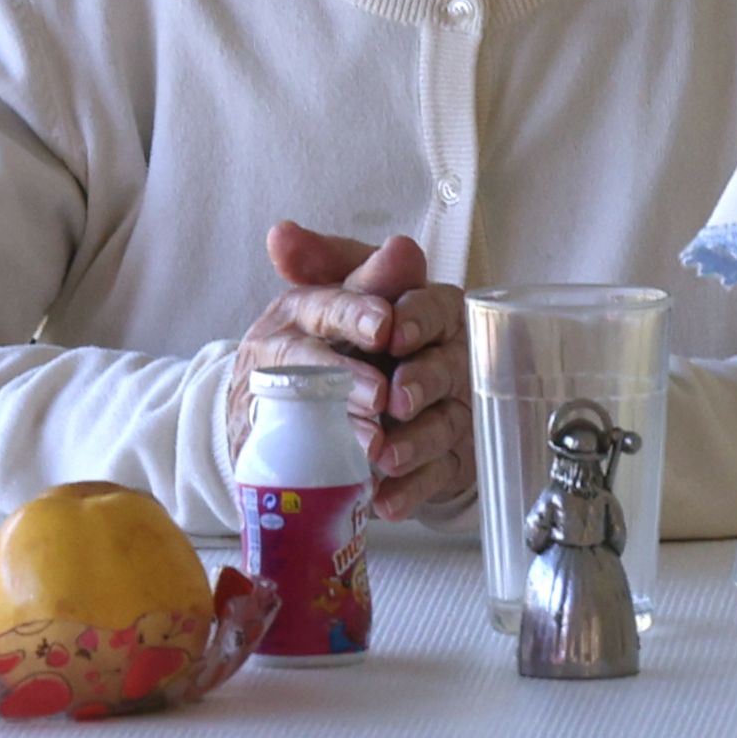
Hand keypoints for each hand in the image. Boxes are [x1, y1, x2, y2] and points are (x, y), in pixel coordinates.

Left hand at [229, 223, 475, 518]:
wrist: (363, 404)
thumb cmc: (358, 342)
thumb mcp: (340, 299)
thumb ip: (319, 268)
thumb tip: (282, 235)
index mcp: (428, 311)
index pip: (433, 305)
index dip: (414, 316)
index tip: (386, 330)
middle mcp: (449, 358)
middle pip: (449, 365)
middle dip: (423, 381)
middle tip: (393, 399)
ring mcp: (454, 411)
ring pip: (447, 425)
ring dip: (417, 442)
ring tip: (382, 457)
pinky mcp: (450, 461)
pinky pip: (437, 478)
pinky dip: (412, 490)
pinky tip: (385, 501)